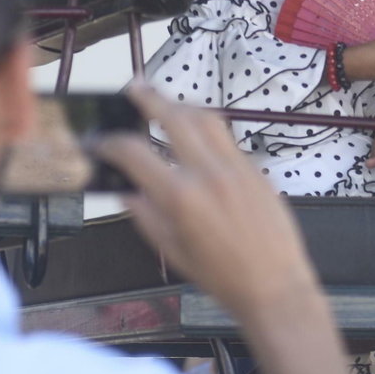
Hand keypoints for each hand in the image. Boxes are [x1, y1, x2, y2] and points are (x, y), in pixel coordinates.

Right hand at [94, 83, 322, 321]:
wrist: (275, 285)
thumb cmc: (223, 277)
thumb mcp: (173, 251)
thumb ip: (146, 216)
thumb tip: (127, 192)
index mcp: (181, 196)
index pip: (135, 153)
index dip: (110, 143)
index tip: (100, 143)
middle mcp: (210, 173)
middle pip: (175, 117)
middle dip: (150, 98)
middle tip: (134, 89)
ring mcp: (238, 168)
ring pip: (207, 119)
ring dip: (182, 105)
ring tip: (166, 103)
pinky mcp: (257, 170)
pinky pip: (228, 139)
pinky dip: (208, 130)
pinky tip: (198, 135)